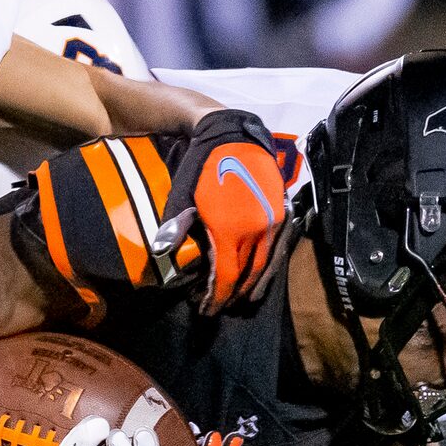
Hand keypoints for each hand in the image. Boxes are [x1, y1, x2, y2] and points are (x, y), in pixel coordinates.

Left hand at [167, 110, 285, 312]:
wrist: (233, 136)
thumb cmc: (202, 166)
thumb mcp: (183, 196)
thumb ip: (176, 225)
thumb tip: (163, 251)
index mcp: (230, 229)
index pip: (227, 276)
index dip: (217, 296)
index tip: (207, 310)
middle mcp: (257, 229)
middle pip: (247, 274)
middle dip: (233, 294)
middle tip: (220, 307)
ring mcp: (274, 221)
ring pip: (267, 264)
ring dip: (254, 285)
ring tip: (242, 299)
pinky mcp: (283, 212)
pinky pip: (279, 248)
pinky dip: (270, 266)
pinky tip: (263, 274)